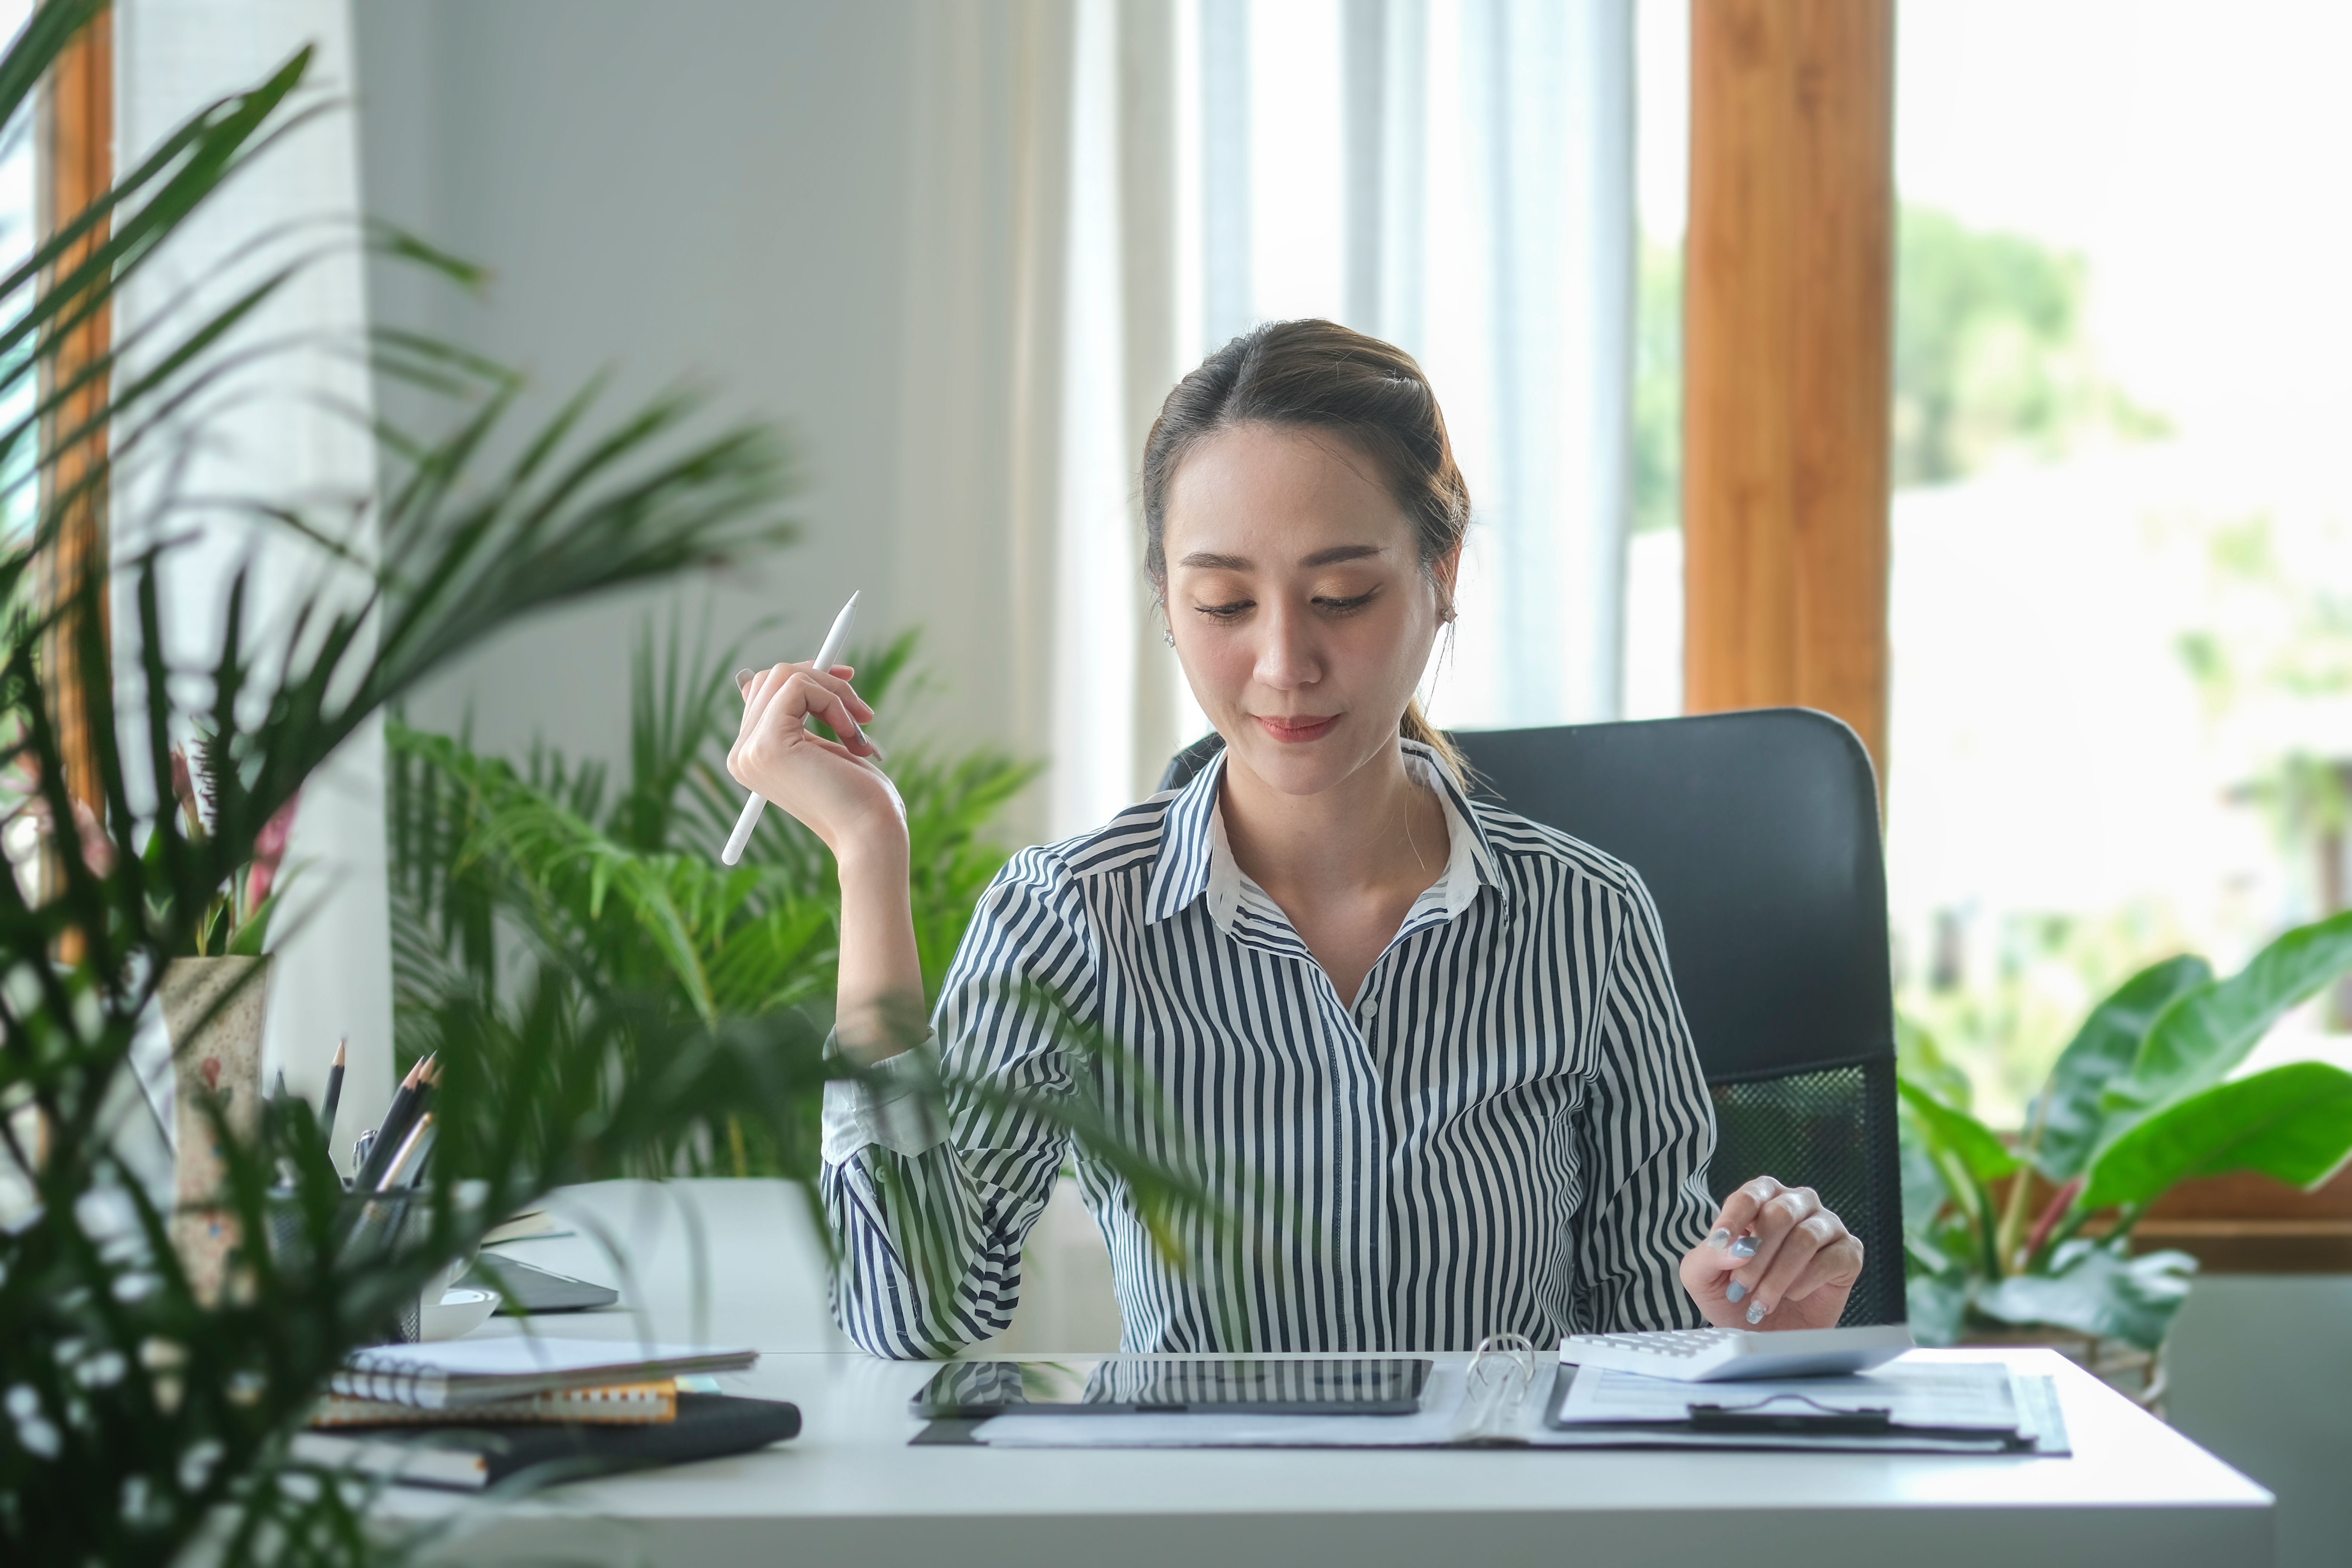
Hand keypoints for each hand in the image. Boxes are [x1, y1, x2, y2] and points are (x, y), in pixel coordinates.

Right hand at [727, 660, 899, 863]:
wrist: (871, 833)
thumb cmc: (859, 797)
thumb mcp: (824, 746)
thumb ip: (800, 715)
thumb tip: (791, 671)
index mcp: (750, 757)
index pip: (764, 692)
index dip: (808, 678)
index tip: (847, 681)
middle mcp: (742, 755)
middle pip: (772, 678)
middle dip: (825, 682)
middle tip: (861, 712)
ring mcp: (751, 750)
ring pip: (786, 677)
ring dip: (834, 693)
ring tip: (860, 729)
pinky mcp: (769, 744)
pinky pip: (799, 687)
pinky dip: (834, 701)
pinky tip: (851, 736)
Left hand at [1679, 1175, 1862, 1330]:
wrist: (1766, 1334)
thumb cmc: (1735, 1298)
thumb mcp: (1704, 1277)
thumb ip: (1709, 1255)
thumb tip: (1737, 1247)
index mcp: (1762, 1198)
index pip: (1751, 1195)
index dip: (1734, 1218)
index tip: (1720, 1243)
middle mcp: (1798, 1204)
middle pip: (1780, 1214)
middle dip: (1757, 1256)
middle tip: (1740, 1288)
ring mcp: (1827, 1226)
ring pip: (1805, 1238)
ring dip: (1778, 1275)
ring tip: (1761, 1302)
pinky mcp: (1849, 1253)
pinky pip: (1831, 1259)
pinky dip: (1806, 1282)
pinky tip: (1793, 1295)